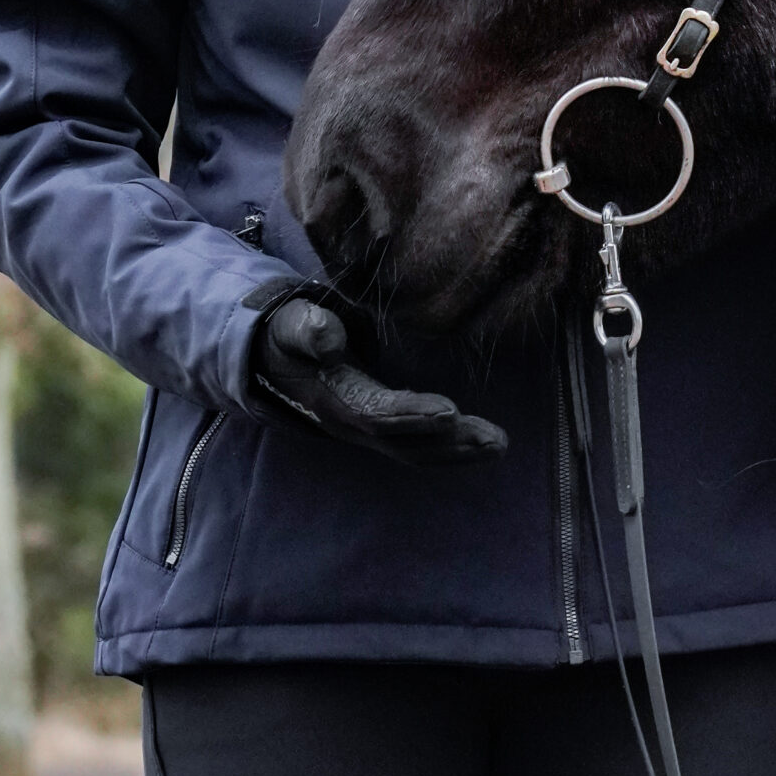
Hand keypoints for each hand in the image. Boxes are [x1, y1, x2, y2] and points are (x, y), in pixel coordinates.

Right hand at [251, 298, 506, 461]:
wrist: (276, 356)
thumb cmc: (292, 332)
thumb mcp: (292, 323)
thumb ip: (307, 328)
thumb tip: (329, 338)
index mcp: (334, 398)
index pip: (376, 414)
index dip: (412, 415)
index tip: (450, 411)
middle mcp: (353, 422)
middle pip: (404, 442)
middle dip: (450, 443)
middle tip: (495, 440)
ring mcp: (369, 429)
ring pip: (416, 450)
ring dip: (459, 451)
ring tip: (498, 445)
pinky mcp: (384, 426)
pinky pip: (419, 446)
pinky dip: (452, 449)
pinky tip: (484, 446)